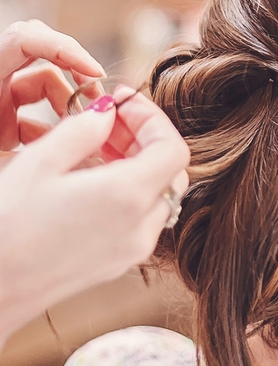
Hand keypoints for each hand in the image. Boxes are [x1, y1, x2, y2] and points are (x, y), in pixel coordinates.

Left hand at [0, 20, 104, 149]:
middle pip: (46, 54)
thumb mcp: (4, 157)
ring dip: (71, 111)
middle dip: (79, 75)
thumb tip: (100, 133)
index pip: (26, 38)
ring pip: (48, 88)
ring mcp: (0, 99)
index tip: (97, 75)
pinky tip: (64, 153)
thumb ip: (53, 143)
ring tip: (81, 141)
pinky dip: (58, 133)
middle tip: (101, 102)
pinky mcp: (4, 121)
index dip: (66, 49)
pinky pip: (39, 116)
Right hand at [0, 27, 189, 346]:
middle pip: (170, 172)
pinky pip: (141, 218)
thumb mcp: (40, 163)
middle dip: (146, 139)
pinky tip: (92, 178)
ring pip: (158, 195)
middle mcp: (141, 228)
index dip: (153, 119)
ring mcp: (133, 249)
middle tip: (110, 121)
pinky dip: (129, 191)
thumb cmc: (5, 226)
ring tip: (97, 146)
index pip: (173, 149)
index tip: (125, 103)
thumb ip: (84, 129)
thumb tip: (108, 111)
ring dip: (139, 164)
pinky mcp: (118, 262)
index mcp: (128, 198)